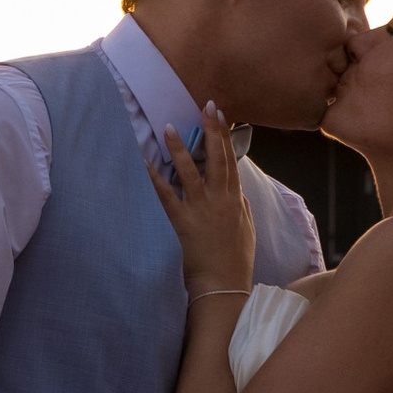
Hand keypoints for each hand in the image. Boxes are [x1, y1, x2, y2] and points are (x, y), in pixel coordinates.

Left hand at [149, 113, 255, 300]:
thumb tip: (237, 189)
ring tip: (168, 127)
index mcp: (236, 200)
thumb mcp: (246, 229)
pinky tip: (146, 164)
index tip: (221, 115)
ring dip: (180, 149)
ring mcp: (201, 211)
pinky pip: (167, 197)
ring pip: (191, 173)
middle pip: (217, 159)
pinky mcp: (183, 224)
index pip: (231, 161)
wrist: (224, 286)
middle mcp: (220, 201)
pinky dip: (156, 180)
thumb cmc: (236, 260)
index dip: (226, 136)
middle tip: (205, 105)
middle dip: (211, 130)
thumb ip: (241, 206)